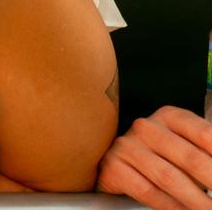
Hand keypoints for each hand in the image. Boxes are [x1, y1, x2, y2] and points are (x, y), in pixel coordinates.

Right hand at [97, 105, 211, 209]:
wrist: (122, 161)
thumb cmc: (164, 155)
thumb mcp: (188, 146)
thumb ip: (207, 154)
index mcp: (171, 116)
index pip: (206, 134)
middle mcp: (147, 127)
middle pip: (191, 158)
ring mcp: (127, 146)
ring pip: (170, 178)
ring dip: (197, 201)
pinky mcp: (114, 167)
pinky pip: (148, 192)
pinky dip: (171, 207)